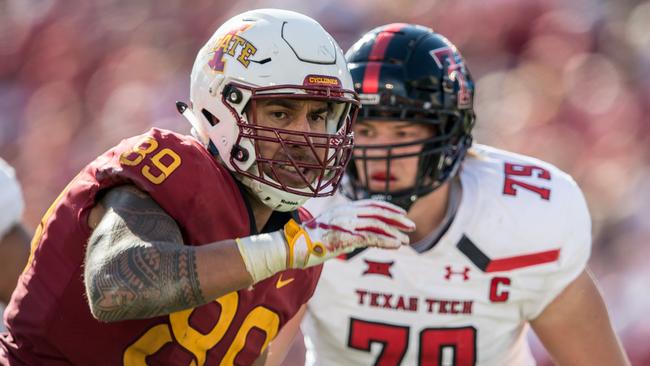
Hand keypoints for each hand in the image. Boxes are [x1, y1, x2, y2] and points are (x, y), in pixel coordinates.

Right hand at [283, 200, 414, 268]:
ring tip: (406, 240)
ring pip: (377, 225)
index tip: (402, 213)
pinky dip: (386, 241)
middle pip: (378, 211)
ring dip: (394, 232)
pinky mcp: (345, 237)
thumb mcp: (331, 228)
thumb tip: (361, 236)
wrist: (295, 245)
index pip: (371, 204)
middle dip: (397, 218)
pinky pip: (371, 238)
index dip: (388, 208)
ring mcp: (346, 223)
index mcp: (343, 208)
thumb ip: (346, 228)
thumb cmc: (311, 240)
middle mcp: (346, 212)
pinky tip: (396, 245)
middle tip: (411, 225)